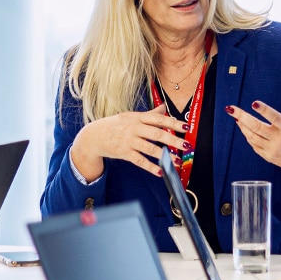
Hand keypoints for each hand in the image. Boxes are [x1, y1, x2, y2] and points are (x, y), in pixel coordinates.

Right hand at [69, 103, 188, 178]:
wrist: (94, 136)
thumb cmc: (115, 125)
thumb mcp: (131, 116)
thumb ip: (149, 114)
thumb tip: (163, 107)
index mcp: (137, 117)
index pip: (158, 119)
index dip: (173, 123)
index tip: (186, 127)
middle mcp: (134, 128)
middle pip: (156, 134)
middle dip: (173, 140)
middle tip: (186, 145)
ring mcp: (128, 141)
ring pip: (150, 149)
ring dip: (165, 156)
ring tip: (177, 161)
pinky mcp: (124, 153)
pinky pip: (140, 161)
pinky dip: (150, 167)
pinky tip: (160, 171)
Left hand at [226, 81, 280, 188]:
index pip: (275, 118)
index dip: (265, 110)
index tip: (254, 103)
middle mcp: (280, 140)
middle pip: (257, 127)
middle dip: (242, 117)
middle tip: (231, 108)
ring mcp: (272, 149)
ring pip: (252, 136)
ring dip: (242, 125)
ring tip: (235, 115)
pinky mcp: (267, 156)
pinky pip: (253, 144)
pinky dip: (247, 134)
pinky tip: (242, 126)